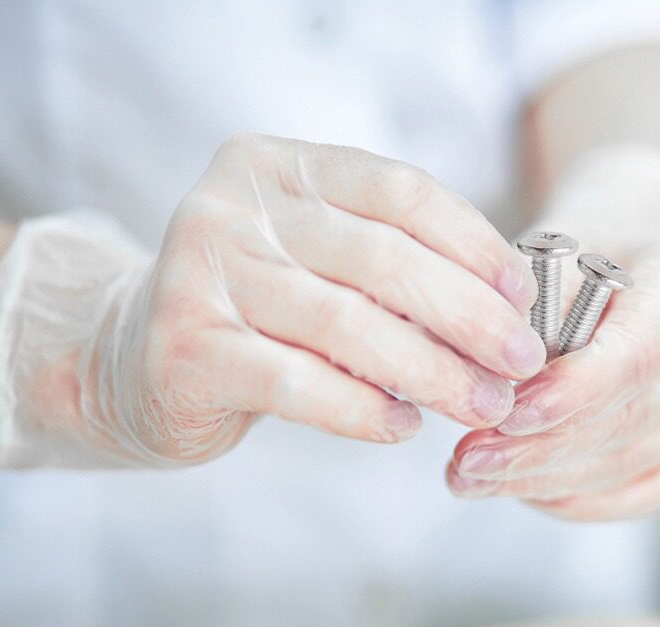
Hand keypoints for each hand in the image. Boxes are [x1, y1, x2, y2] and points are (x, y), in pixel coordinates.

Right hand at [5, 134, 544, 466]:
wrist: (137, 357)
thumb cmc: (255, 307)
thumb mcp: (317, 260)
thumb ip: (388, 265)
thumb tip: (501, 309)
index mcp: (279, 166)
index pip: (399, 190)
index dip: (473, 243)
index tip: (520, 296)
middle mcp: (234, 205)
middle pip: (384, 259)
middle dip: (469, 317)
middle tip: (522, 363)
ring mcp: (201, 272)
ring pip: (348, 325)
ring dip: (433, 372)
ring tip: (483, 404)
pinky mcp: (185, 346)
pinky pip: (299, 383)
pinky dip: (363, 410)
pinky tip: (403, 428)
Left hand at [447, 237, 659, 519]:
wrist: (633, 261)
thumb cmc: (584, 252)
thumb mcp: (549, 253)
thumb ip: (529, 317)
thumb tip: (490, 392)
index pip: (637, 355)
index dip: (571, 395)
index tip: (506, 416)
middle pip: (634, 418)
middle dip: (541, 450)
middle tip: (470, 462)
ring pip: (632, 464)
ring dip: (545, 480)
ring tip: (475, 478)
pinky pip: (643, 491)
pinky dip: (577, 498)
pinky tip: (522, 490)